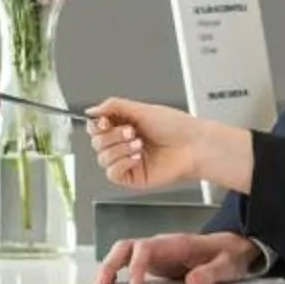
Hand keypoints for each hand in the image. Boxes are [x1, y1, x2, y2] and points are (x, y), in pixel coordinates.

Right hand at [86, 100, 249, 194]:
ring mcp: (127, 161)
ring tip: (138, 144)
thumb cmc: (176, 126)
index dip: (97, 125)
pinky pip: (112, 174)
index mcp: (125, 125)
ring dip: (119, 149)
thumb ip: (114, 106)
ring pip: (102, 158)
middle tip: (131, 131)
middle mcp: (124, 144)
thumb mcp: (142, 109)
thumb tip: (91, 110)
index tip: (105, 122)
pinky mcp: (132, 177)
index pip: (97, 127)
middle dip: (112, 136)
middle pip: (96, 143)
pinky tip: (136, 158)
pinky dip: (121, 163)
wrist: (193, 145)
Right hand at [96, 230, 263, 283]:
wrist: (231, 249)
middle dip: (111, 264)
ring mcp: (156, 253)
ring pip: (123, 252)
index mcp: (177, 244)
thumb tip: (193, 281)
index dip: (136, 266)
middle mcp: (162, 245)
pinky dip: (115, 272)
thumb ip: (212, 272)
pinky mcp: (154, 262)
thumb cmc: (228, 255)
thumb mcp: (227, 265)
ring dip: (108, 267)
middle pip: (127, 246)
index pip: (146, 248)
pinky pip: (128, 262)